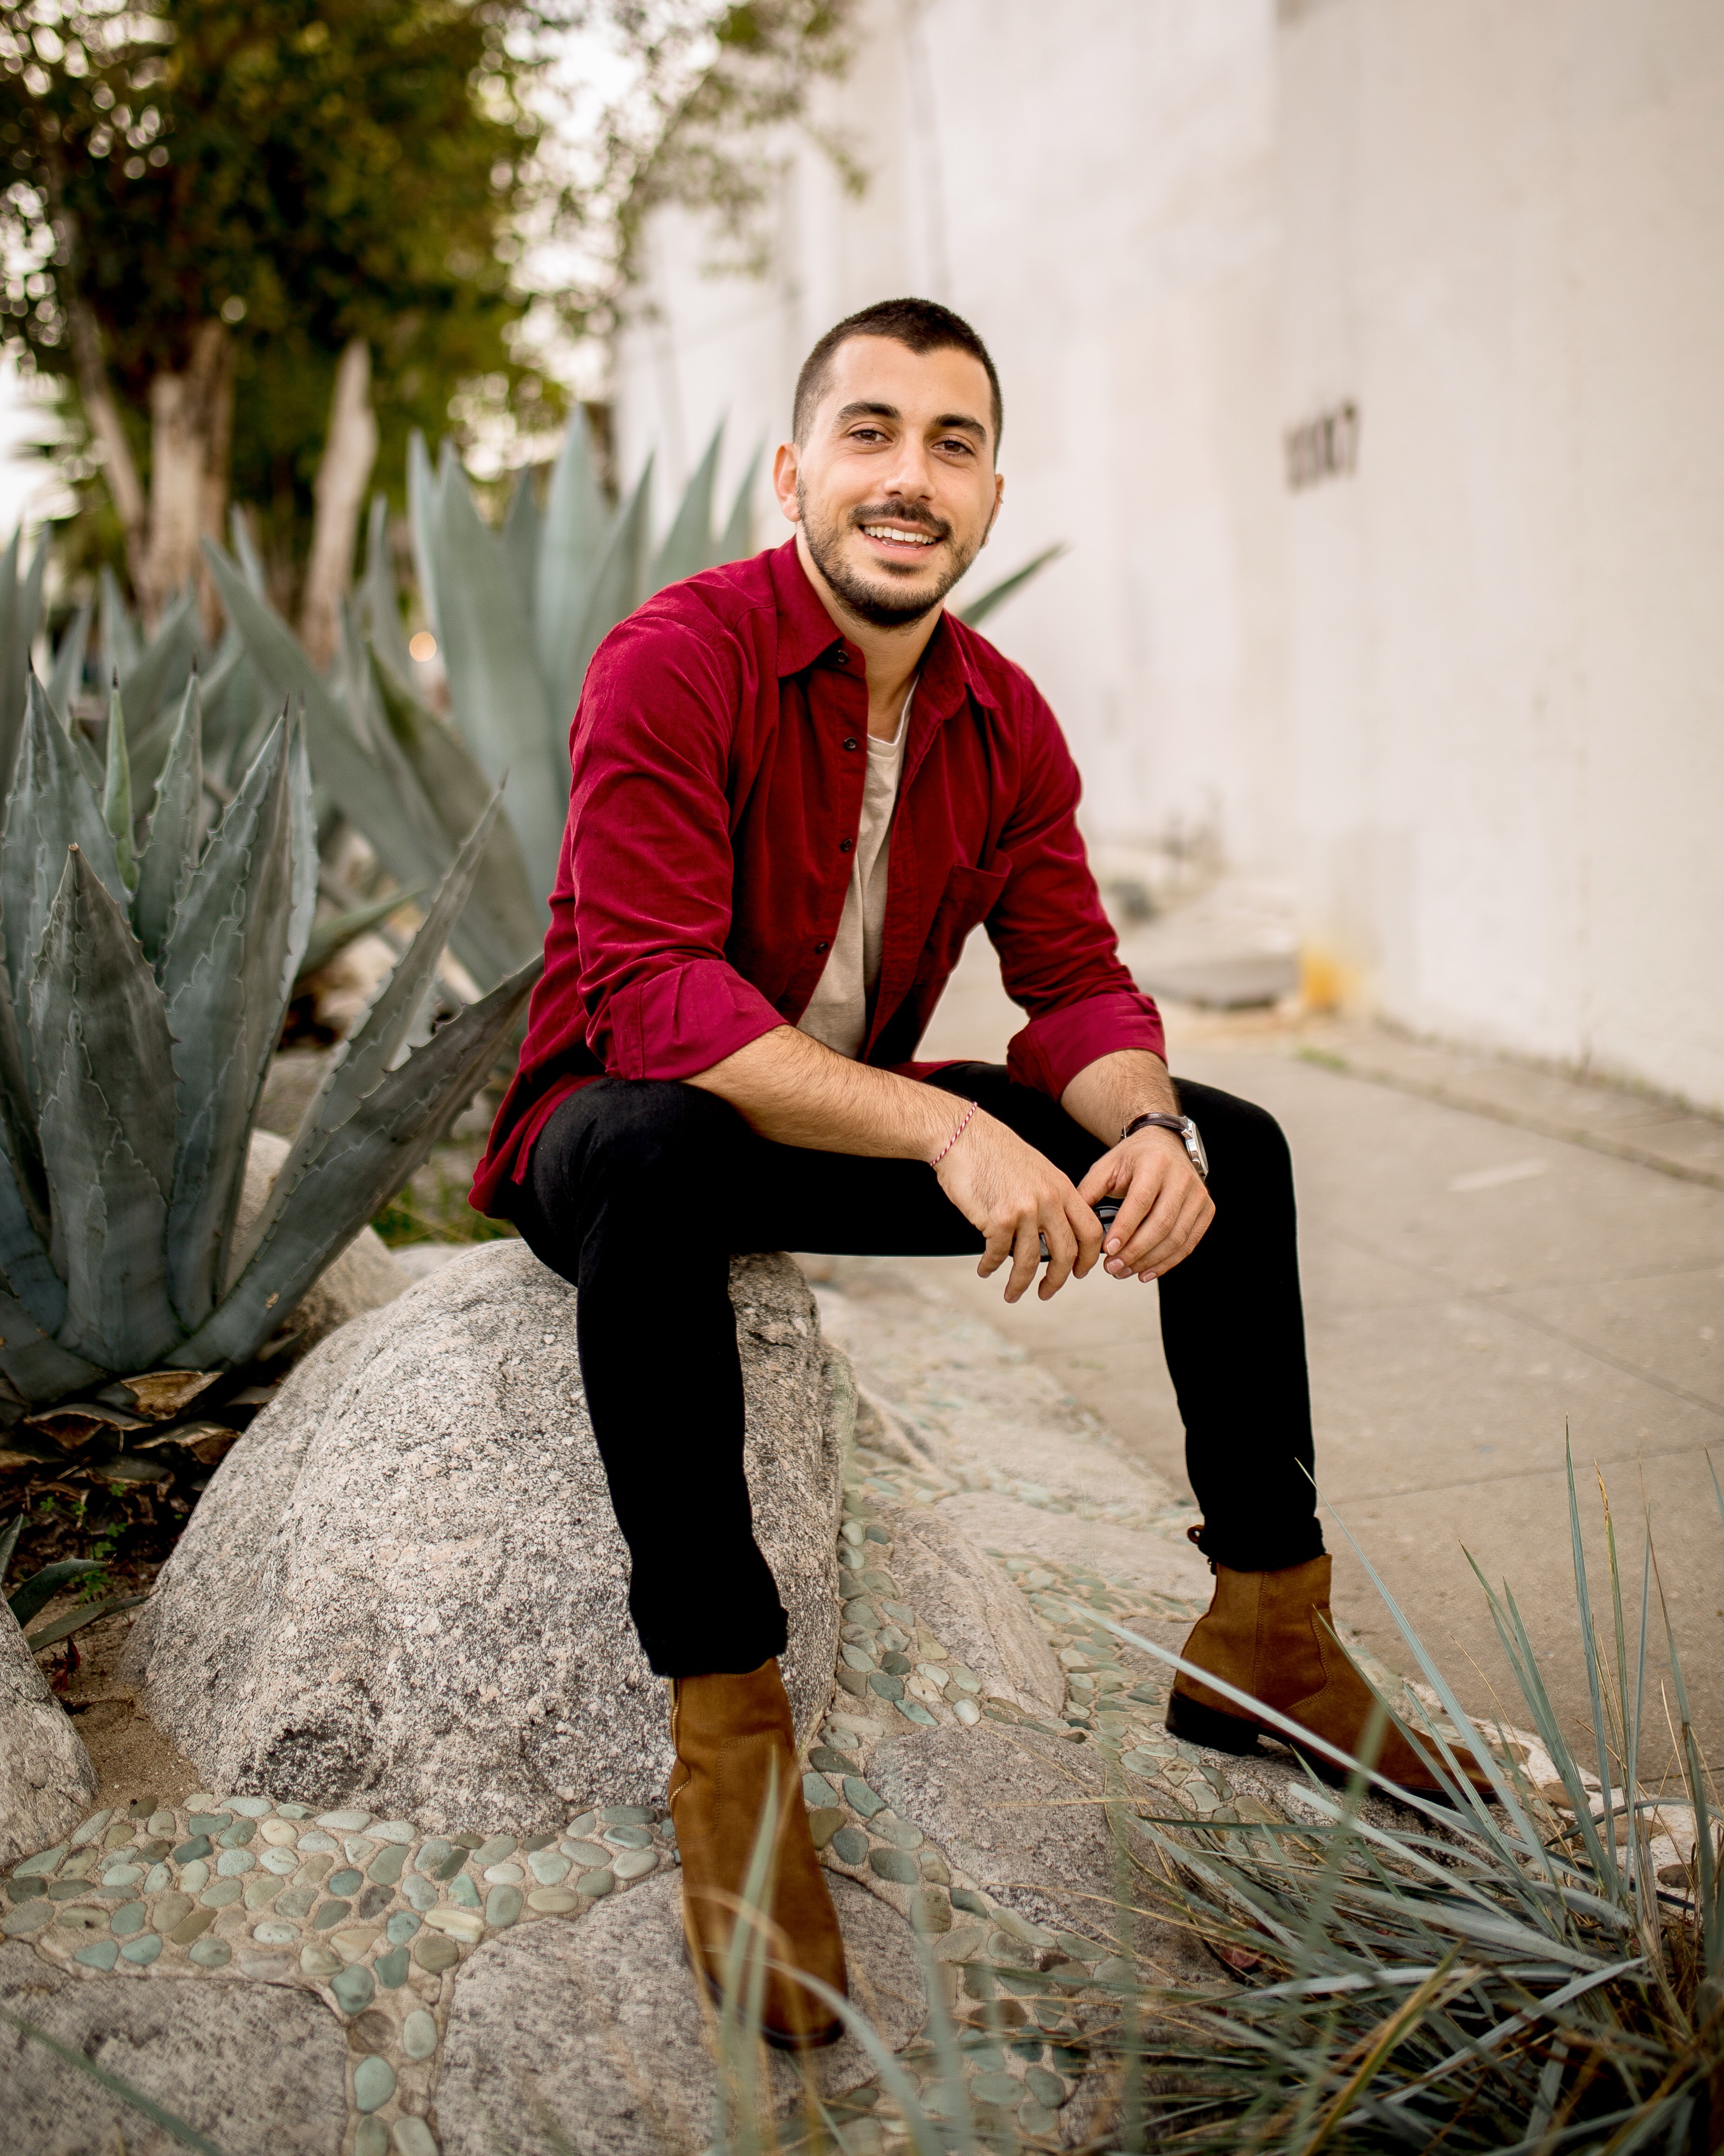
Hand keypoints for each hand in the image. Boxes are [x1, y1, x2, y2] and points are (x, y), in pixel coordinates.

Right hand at [935, 1110, 1103, 1302]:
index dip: (1089, 1258)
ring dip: (1020, 1284)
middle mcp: (1048, 1200)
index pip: (1091, 1231)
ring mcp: (1025, 1210)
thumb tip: (1054, 1230)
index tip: (1079, 1272)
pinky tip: (986, 1268)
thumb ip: (1051, 1198)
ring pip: (1030, 1262)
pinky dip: (991, 1266)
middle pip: (1066, 1253)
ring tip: (1012, 1293)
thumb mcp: (1036, 1169)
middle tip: (1047, 1292)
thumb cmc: (994, 1151)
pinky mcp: (998, 1218)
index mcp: (1062, 1187)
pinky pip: (999, 1254)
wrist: (962, 1136)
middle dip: (1057, 1281)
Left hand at [1077, 1126, 1213, 1282]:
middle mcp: (1181, 1177)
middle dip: (1135, 1251)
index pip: (1141, 1201)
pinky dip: (1168, 1262)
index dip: (1125, 1228)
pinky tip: (1146, 1272)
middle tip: (1112, 1268)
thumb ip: (1088, 1193)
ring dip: (1149, 1261)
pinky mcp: (1207, 1209)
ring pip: (1177, 1238)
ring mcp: (1198, 1194)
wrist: (1164, 1144)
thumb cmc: (1132, 1159)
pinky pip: (1189, 1243)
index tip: (1108, 1250)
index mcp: (1154, 1163)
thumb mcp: (1105, 1167)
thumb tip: (1073, 1226)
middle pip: (1161, 1224)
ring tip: (1124, 1272)